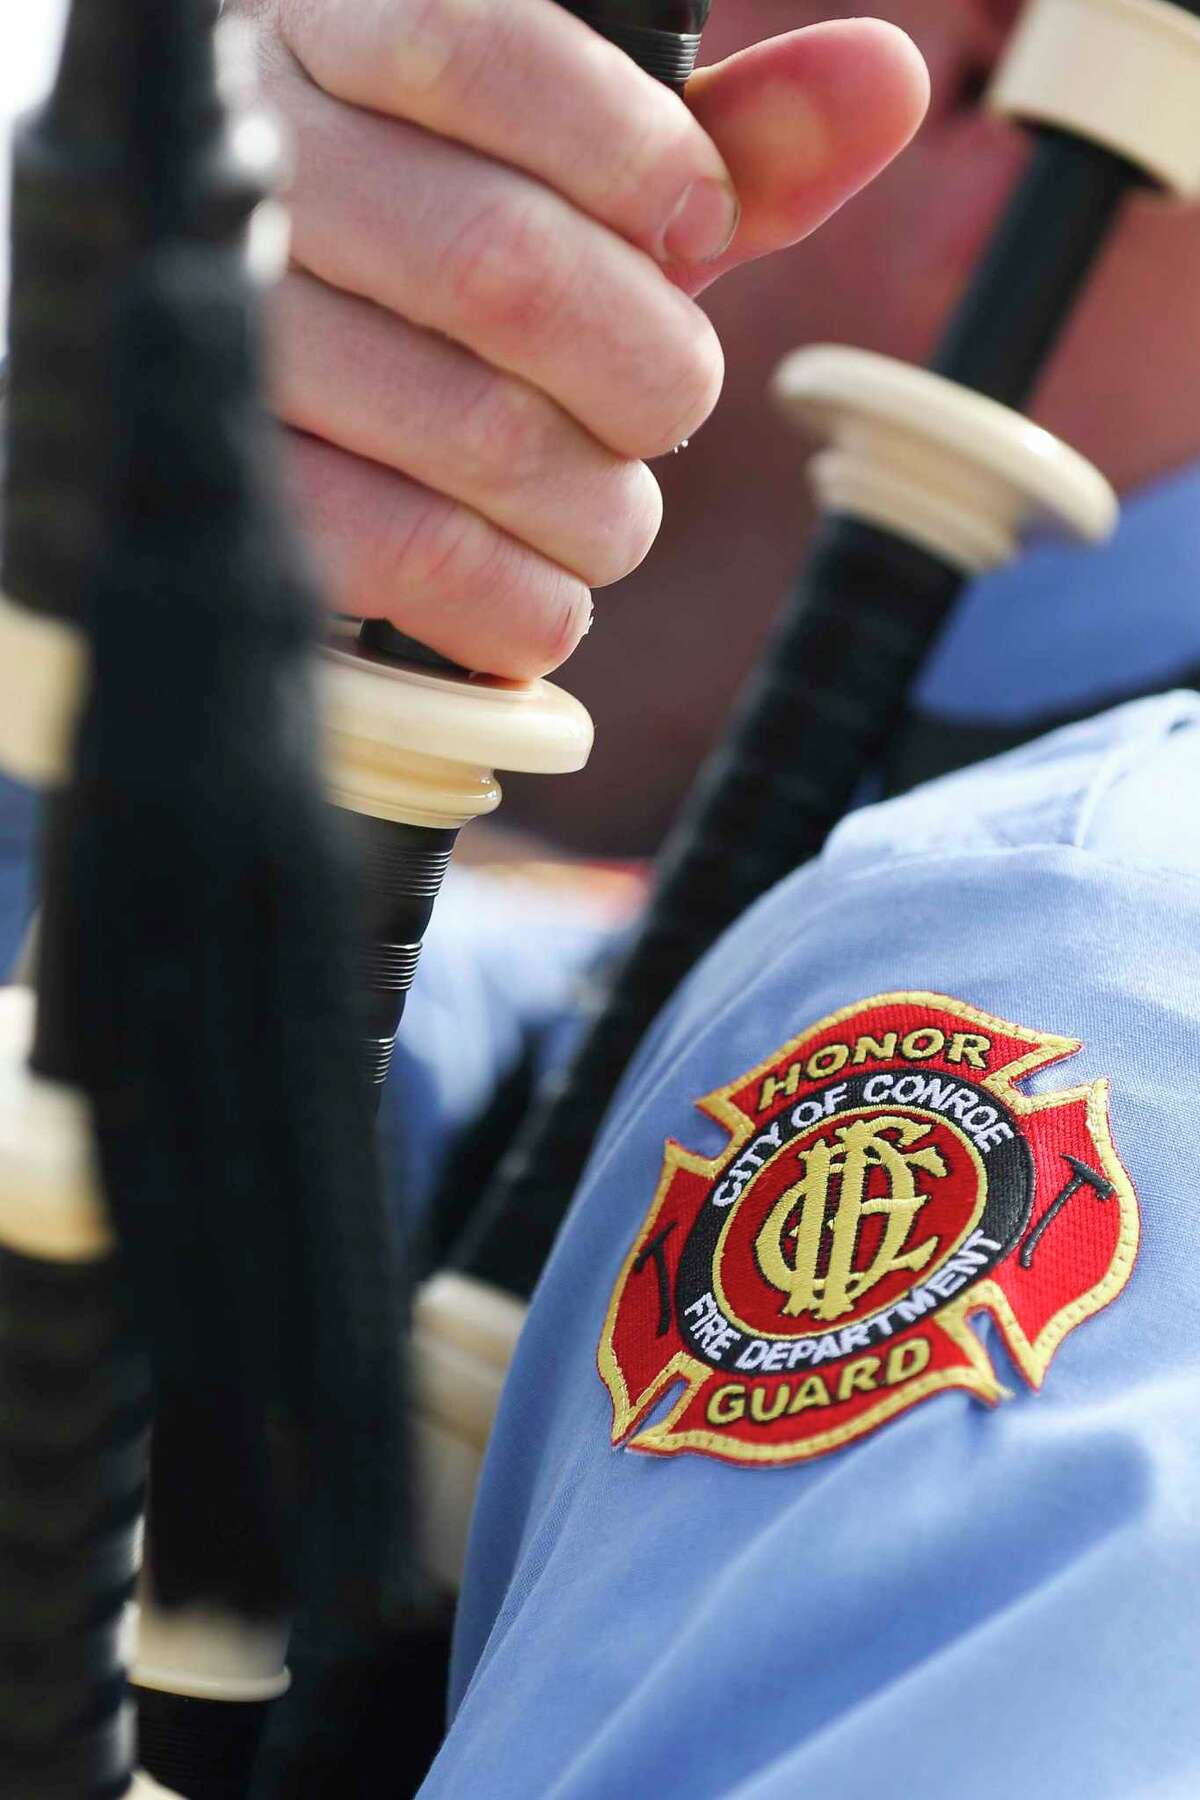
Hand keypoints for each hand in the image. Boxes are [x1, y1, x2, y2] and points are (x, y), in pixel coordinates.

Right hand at [237, 0, 927, 676]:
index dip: (635, 157)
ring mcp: (231, 341)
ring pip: (478, 429)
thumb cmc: (446, 276)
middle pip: (504, 268)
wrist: (279, 419)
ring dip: (599, 507)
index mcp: (331, 39)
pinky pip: (416, 557)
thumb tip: (887, 84)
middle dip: (645, 368)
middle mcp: (256, 175)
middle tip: (662, 405)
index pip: (482, 46)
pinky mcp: (243, 493)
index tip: (697, 233)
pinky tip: (544, 593)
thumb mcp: (572, 187)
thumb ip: (713, 141)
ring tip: (604, 513)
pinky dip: (526, 601)